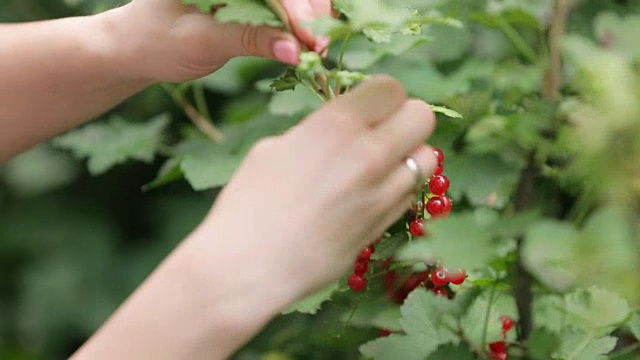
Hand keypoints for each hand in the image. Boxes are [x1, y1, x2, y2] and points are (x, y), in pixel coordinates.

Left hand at [114, 0, 331, 82]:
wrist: (136, 48)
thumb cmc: (156, 41)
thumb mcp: (202, 41)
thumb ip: (250, 40)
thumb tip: (295, 51)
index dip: (295, 8)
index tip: (310, 38)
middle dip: (309, 11)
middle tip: (320, 47)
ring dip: (308, 18)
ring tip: (317, 48)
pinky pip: (281, 7)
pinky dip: (297, 24)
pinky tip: (307, 41)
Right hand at [198, 76, 437, 296]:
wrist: (249, 265)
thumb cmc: (249, 203)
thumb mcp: (274, 148)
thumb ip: (319, 132)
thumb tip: (342, 130)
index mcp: (336, 125)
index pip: (391, 89)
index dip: (380, 96)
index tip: (367, 108)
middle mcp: (369, 155)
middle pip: (422, 117)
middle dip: (404, 120)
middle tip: (382, 132)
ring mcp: (382, 194)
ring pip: (427, 159)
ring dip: (408, 156)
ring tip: (380, 166)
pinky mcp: (385, 226)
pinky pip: (410, 195)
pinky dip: (398, 190)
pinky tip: (369, 197)